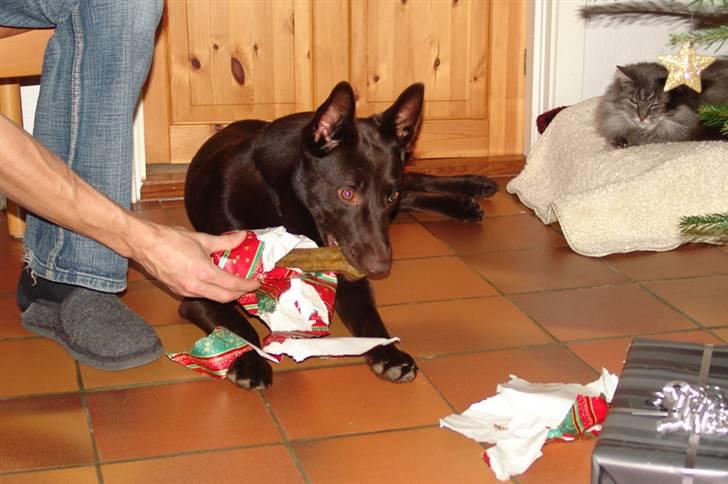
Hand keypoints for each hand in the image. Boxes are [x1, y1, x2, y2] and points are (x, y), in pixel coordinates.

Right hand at [130, 223, 259, 301]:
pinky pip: (201, 294)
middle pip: (226, 298)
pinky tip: (216, 279)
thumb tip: (243, 237)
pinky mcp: (178, 291)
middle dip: (241, 293)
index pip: (233, 285)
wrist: (144, 244)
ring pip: (213, 297)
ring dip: (226, 292)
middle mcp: (196, 287)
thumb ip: (225, 241)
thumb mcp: (202, 238)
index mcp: (204, 273)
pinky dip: (213, 290)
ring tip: (235, 281)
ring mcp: (186, 291)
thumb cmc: (170, 239)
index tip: (257, 281)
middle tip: (249, 284)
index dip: (248, 285)